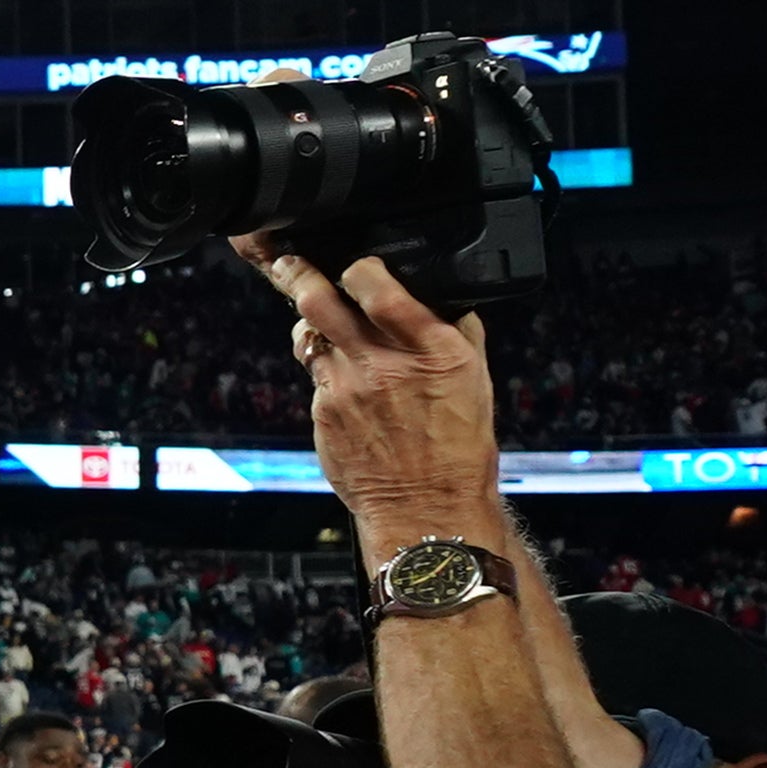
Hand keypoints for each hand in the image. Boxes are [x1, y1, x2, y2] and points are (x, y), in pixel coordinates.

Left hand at [239, 239, 496, 532]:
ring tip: (314, 313)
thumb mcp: (476, 378)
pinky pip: (316, 375)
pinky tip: (342, 375)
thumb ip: (455, 332)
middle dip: (299, 273)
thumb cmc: (458, 446)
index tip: (357, 265)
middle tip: (290, 262)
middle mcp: (384, 365)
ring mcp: (347, 389)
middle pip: (321, 302)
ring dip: (310, 322)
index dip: (359, 268)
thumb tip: (441, 298)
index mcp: (433, 349)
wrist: (427, 505)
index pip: (380, 289)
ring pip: (310, 335)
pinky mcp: (324, 413)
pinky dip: (325, 366)